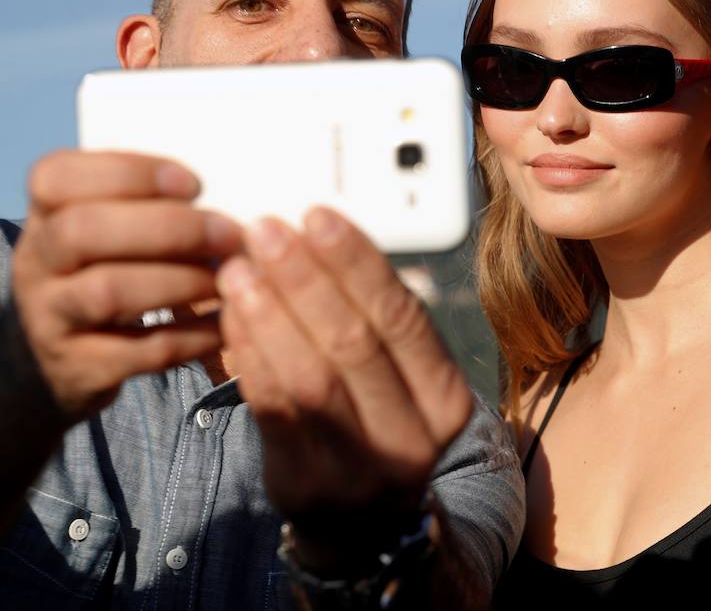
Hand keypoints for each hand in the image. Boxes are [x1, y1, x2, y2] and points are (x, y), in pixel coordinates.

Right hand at [12, 150, 241, 421]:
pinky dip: (193, 336)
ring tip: (228, 279)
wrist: (62, 358)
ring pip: (108, 292)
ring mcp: (51, 320)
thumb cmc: (109, 271)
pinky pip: (141, 352)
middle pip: (83, 231)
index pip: (59, 177)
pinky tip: (227, 322)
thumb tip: (228, 203)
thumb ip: (151, 207)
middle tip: (229, 234)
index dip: (129, 173)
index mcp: (45, 215)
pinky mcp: (81, 369)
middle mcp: (36, 263)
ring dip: (182, 282)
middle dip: (169, 228)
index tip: (194, 184)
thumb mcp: (109, 231)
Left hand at [216, 208, 472, 565]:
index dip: (357, 263)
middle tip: (266, 232)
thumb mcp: (402, 380)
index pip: (402, 317)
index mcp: (444, 398)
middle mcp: (410, 435)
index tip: (317, 218)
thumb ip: (372, 320)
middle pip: (354, 342)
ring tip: (239, 269)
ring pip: (309, 374)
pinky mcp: (302, 485)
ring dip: (269, 313)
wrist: (365, 525)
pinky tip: (231, 317)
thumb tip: (312, 240)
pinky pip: (270, 409)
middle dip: (305, 278)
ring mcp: (356, 467)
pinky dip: (248, 356)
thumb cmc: (381, 427)